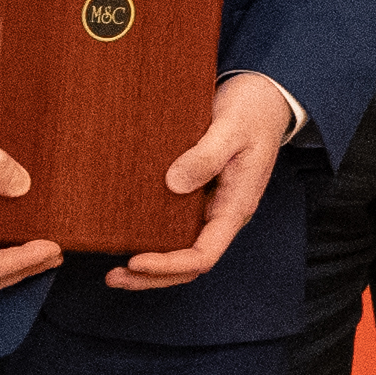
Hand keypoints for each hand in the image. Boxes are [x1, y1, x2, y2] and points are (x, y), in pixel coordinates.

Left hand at [109, 73, 305, 288]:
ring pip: (180, 250)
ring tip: (113, 269)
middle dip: (153, 277)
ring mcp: (210, 207)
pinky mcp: (197, 194)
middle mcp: (222, 214)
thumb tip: (173, 184)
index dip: (169, 264)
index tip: (135, 259)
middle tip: (113, 276)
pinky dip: (151, 238)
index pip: (203, 255)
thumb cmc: (252, 111)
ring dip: (150, 266)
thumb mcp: (231, 129)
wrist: (262, 97)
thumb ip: (206, 156)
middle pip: (189, 265)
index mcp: (236, 207)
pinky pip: (174, 227)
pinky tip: (125, 236)